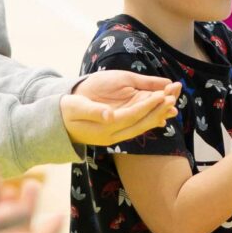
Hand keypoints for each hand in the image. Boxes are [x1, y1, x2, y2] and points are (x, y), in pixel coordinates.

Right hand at [61, 71, 180, 145]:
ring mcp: (114, 137)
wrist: (57, 126)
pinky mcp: (115, 134)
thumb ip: (93, 111)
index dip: (148, 106)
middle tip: (174, 98)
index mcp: (104, 129)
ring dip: (157, 116)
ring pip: (141, 127)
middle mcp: (112, 136)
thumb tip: (109, 115)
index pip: (131, 117)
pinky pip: (136, 128)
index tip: (162, 95)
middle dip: (158, 111)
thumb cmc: (65, 112)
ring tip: (172, 104)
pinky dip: (149, 120)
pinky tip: (160, 114)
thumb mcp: (75, 108)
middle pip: (141, 124)